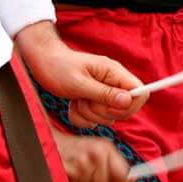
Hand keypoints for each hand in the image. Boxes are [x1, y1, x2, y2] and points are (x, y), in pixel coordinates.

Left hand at [16, 22, 147, 127]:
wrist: (41, 61)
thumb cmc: (57, 67)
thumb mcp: (79, 82)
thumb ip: (105, 93)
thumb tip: (128, 100)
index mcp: (114, 73)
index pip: (141, 93)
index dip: (130, 106)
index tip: (110, 107)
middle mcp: (113, 83)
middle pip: (125, 110)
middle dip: (103, 112)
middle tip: (85, 100)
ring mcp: (105, 94)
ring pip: (109, 118)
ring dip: (90, 115)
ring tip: (76, 100)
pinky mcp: (96, 103)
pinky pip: (96, 120)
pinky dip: (83, 118)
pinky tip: (74, 105)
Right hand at [52, 128, 129, 181]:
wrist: (45, 141)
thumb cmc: (75, 151)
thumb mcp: (99, 152)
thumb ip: (117, 167)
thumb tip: (133, 180)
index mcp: (106, 148)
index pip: (122, 176)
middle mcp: (95, 153)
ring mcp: (81, 162)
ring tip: (77, 180)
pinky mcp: (67, 171)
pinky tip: (69, 180)